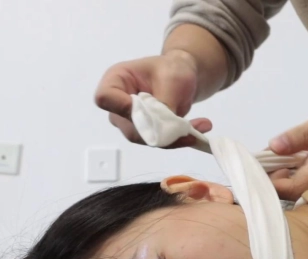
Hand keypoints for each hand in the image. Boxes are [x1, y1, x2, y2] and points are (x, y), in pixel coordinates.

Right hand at [94, 50, 212, 148]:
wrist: (182, 76)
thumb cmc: (172, 68)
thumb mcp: (171, 78)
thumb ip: (164, 102)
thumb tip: (165, 129)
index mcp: (116, 80)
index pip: (106, 99)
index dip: (124, 109)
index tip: (151, 109)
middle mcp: (118, 105)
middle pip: (129, 127)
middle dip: (160, 130)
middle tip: (188, 127)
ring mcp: (130, 121)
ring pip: (146, 139)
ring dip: (175, 137)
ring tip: (201, 125)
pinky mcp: (146, 132)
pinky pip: (160, 141)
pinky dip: (180, 139)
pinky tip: (197, 131)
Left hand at [267, 102, 307, 200]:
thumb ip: (301, 134)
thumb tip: (274, 146)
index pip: (291, 188)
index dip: (273, 182)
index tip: (265, 165)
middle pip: (294, 194)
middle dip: (276, 180)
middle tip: (268, 161)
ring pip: (301, 190)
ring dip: (285, 176)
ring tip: (279, 159)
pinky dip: (296, 173)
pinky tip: (294, 160)